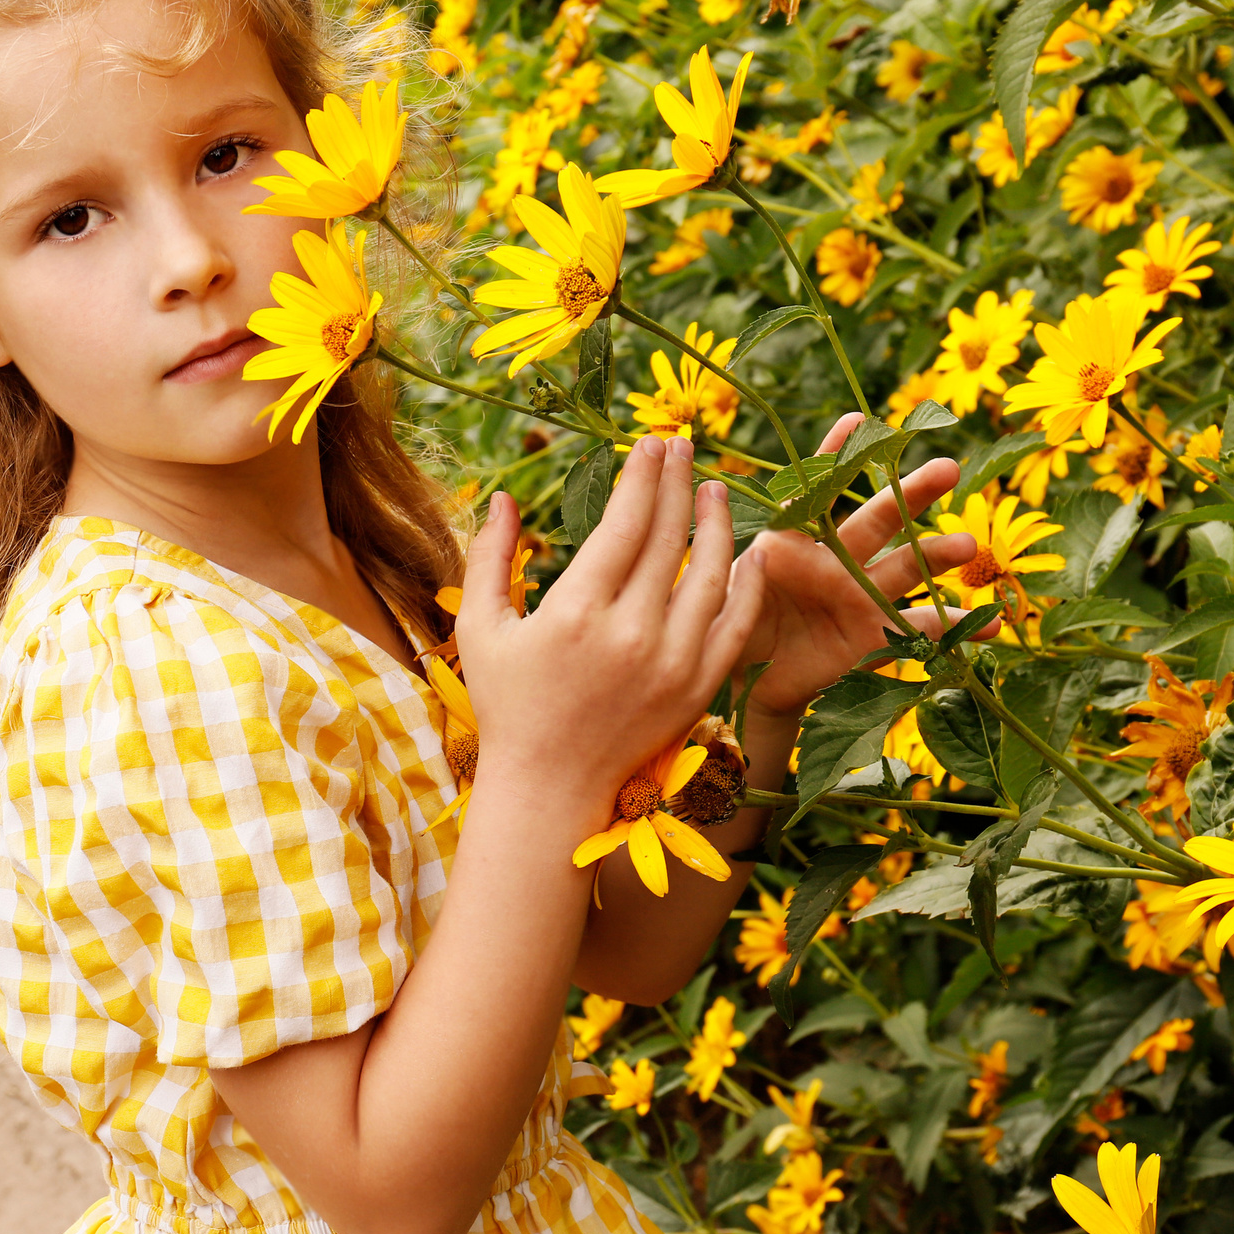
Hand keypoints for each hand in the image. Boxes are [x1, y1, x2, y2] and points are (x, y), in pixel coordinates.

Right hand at [456, 437, 765, 807]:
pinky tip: (752, 552)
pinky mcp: (698, 690)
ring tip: (717, 489)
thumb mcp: (481, 627)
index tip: (649, 444)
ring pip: (711, 575)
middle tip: (682, 444)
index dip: (641, 476)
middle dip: (678, 483)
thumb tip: (501, 496)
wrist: (550, 789)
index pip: (624, 523)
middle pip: (669, 538)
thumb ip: (489, 557)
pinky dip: (749, 586)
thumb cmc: (507, 706)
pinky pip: (736, 626)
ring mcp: (672, 663)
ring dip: (718, 524)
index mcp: (576, 612)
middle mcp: (631, 633)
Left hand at [738, 411, 978, 716]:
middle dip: (912, 494)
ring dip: (939, 555)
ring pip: (907, 567)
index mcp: (793, 541)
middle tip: (947, 469)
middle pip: (879, 520)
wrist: (747, 681)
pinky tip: (993, 623)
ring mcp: (861, 596)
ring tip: (968, 546)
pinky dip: (958, 626)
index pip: (815, 492)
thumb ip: (746, 574)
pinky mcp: (877, 635)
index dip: (834, 458)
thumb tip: (769, 551)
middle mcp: (835, 561)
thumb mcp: (730, 596)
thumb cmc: (731, 627)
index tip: (859, 420)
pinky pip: (921, 629)